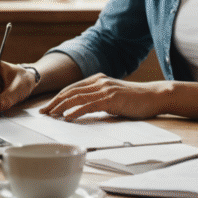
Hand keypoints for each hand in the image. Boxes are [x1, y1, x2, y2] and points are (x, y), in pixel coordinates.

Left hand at [39, 74, 172, 120]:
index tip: (47, 107)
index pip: (72, 88)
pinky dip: (76, 111)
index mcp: (98, 80)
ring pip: (77, 97)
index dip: (57, 98)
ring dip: (61, 107)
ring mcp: (105, 89)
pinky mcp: (111, 99)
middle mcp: (99, 82)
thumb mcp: (113, 96)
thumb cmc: (135, 99)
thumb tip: (83, 110)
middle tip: (42, 113)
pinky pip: (89, 105)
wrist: (154, 96)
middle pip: (70, 91)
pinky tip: (68, 117)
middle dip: (54, 102)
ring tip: (50, 115)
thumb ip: (99, 99)